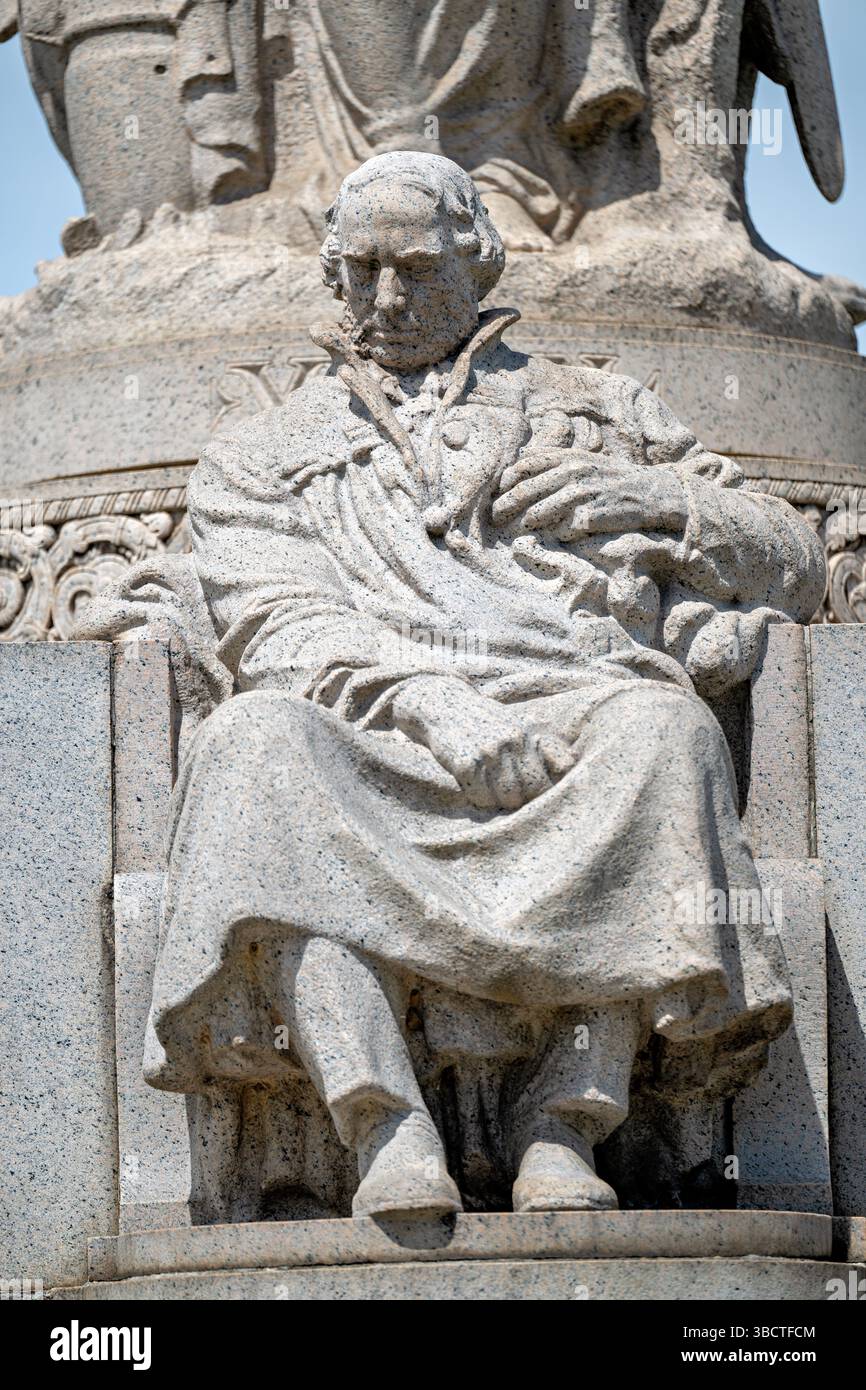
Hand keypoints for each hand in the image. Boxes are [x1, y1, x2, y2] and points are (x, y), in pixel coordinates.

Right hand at [392, 675, 574, 810]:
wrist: (444, 705)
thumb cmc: (486, 722)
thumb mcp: (519, 725)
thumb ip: (545, 746)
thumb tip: (571, 765)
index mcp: (527, 735)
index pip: (554, 773)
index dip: (547, 789)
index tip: (538, 792)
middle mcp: (511, 742)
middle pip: (532, 791)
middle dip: (524, 799)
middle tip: (511, 794)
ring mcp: (487, 753)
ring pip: (508, 798)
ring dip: (501, 801)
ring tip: (493, 791)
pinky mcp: (465, 763)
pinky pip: (481, 798)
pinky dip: (479, 799)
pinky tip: (474, 786)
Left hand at [491, 449, 687, 539]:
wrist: (651, 492)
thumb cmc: (611, 479)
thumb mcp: (584, 461)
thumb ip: (555, 463)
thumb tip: (520, 465)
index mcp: (569, 457)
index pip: (525, 466)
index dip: (506, 482)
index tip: (497, 494)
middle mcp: (574, 472)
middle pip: (526, 490)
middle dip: (505, 505)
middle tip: (494, 517)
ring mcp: (584, 494)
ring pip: (541, 511)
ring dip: (525, 522)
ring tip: (516, 530)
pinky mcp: (594, 515)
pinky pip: (565, 528)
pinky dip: (556, 534)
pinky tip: (553, 537)